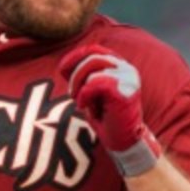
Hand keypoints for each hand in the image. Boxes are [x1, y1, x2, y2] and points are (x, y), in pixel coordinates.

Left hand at [58, 45, 160, 176]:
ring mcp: (128, 78)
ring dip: (80, 87)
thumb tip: (64, 64)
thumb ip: (83, 76)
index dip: (75, 56)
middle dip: (75, 75)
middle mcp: (126, 67)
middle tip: (72, 94)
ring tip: (82, 103)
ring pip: (92, 69)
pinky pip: (95, 83)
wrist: (122, 140)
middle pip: (91, 57)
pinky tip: (86, 107)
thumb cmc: (106, 117)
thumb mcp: (91, 92)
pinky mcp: (125, 90)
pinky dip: (85, 95)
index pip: (93, 49)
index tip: (61, 69)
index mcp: (119, 65)